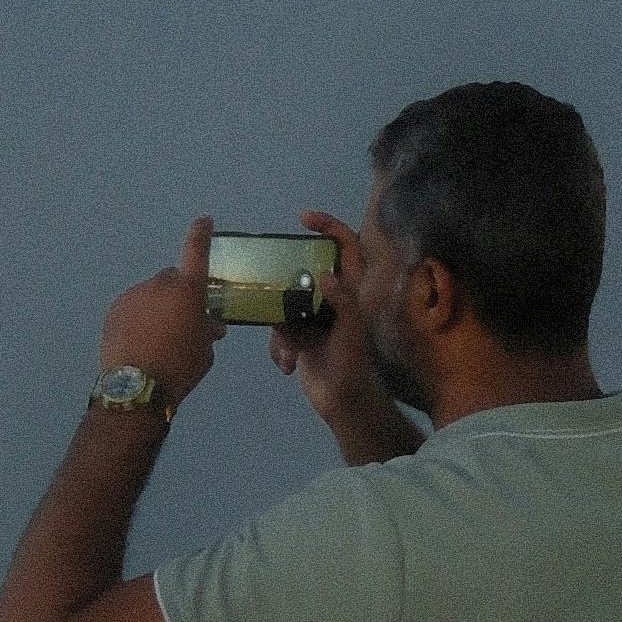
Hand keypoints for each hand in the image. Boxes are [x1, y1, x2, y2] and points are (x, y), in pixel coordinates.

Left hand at [100, 220, 221, 412]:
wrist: (136, 388)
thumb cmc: (181, 367)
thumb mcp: (206, 351)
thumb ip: (208, 330)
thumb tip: (208, 324)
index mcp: (187, 290)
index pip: (196, 251)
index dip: (201, 234)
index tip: (203, 221)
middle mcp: (158, 285)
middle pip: (173, 280)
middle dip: (179, 294)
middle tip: (184, 321)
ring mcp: (133, 295)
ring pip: (151, 295)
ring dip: (158, 307)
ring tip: (159, 338)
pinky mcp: (114, 310)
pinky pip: (133, 307)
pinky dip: (139, 318)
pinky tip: (140, 342)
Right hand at [273, 202, 387, 433]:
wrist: (341, 403)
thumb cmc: (353, 364)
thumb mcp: (351, 330)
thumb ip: (342, 300)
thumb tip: (323, 274)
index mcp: (351, 291)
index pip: (346, 247)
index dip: (329, 227)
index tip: (303, 218)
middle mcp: (331, 299)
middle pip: (306, 272)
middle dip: (286, 282)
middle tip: (269, 277)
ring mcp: (313, 317)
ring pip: (286, 306)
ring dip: (282, 331)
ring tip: (290, 352)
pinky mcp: (299, 337)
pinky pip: (280, 331)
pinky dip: (280, 348)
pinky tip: (286, 365)